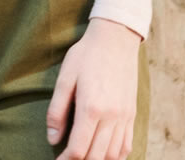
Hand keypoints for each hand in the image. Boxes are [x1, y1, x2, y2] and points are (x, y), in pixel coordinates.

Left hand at [48, 18, 142, 159]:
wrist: (116, 38)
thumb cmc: (86, 55)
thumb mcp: (65, 78)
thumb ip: (57, 111)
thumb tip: (52, 138)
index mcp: (91, 107)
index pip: (79, 148)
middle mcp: (111, 116)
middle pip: (97, 156)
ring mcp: (124, 116)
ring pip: (114, 154)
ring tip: (84, 158)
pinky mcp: (132, 113)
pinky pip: (127, 144)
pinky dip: (116, 156)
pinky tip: (105, 155)